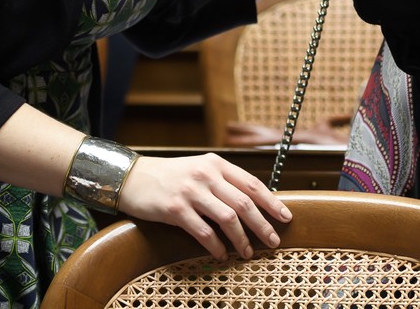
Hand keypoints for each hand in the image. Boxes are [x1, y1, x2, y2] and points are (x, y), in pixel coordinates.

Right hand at [117, 153, 291, 259]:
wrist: (134, 177)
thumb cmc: (171, 176)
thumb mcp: (200, 170)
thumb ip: (223, 182)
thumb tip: (253, 204)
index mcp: (217, 164)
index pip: (252, 184)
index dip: (271, 202)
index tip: (285, 217)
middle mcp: (206, 175)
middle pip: (244, 203)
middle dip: (263, 225)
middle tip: (273, 241)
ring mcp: (191, 191)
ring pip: (228, 219)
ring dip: (242, 239)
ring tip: (248, 253)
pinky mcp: (175, 209)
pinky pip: (204, 232)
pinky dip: (216, 246)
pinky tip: (221, 255)